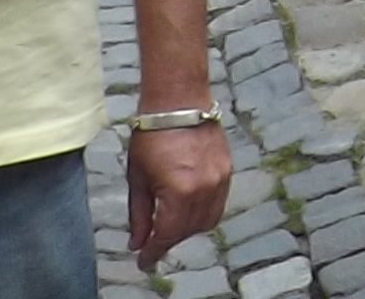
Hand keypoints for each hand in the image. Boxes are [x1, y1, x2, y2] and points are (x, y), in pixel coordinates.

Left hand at [127, 121, 231, 267]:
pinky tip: (186, 208)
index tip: (145, 261)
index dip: (154, 252)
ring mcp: (219, 179)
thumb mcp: (138, 178)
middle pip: (189, 230)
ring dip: (188, 229)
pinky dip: (203, 213)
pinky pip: (218, 204)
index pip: (167, 235)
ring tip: (170, 224)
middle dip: (170, 240)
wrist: (179, 101)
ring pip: (207, 221)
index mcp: (179, 191)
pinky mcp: (227, 170)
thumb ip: (140, 214)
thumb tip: (137, 242)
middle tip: (153, 241)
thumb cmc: (152, 135)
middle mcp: (204, 188)